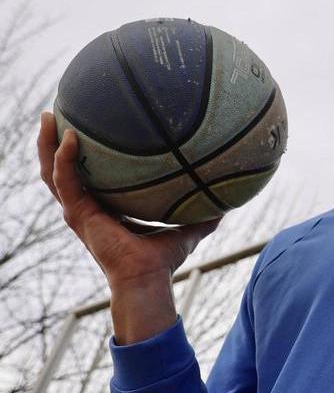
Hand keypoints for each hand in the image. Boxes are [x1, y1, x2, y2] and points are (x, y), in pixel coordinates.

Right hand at [37, 112, 220, 342]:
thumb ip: (204, 215)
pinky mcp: (77, 215)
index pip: (89, 177)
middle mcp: (86, 208)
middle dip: (54, 141)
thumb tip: (228, 203)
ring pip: (51, 171)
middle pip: (61, 169)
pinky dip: (64, 158)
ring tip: (48, 116)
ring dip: (47, 143)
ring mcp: (78, 212)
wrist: (147, 278)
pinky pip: (64, 180)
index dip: (84, 155)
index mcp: (105, 209)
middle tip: (55, 113)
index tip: (88, 127)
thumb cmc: (163, 261)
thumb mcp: (188, 230)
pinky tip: (72, 137)